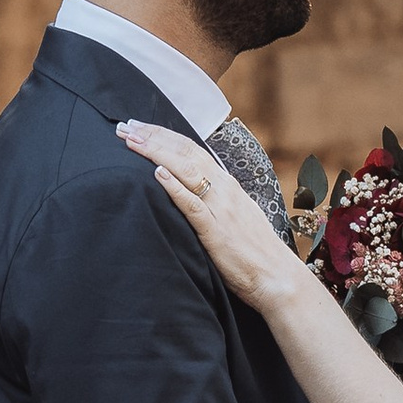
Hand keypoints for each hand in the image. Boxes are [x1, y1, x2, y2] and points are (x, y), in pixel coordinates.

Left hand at [119, 120, 304, 310]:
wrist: (276, 276)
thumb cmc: (254, 250)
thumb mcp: (236, 215)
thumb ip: (216, 200)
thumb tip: (194, 190)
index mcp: (227, 185)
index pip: (192, 150)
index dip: (164, 136)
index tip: (139, 127)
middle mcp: (224, 189)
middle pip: (185, 153)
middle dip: (153, 137)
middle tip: (125, 127)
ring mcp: (221, 208)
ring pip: (186, 170)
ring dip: (156, 153)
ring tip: (131, 142)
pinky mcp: (215, 231)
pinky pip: (193, 205)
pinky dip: (175, 188)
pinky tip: (158, 175)